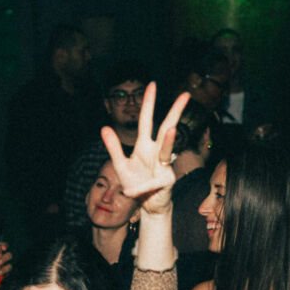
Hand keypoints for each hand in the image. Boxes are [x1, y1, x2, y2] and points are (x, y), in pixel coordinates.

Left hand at [101, 83, 189, 214]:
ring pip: (167, 151)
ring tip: (171, 130)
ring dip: (169, 142)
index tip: (152, 84)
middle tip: (186, 95)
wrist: (147, 205)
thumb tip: (104, 128)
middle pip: (166, 128)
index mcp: (145, 146)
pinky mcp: (165, 182)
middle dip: (176, 112)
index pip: (146, 121)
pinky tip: (128, 192)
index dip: (149, 103)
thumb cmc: (136, 183)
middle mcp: (157, 152)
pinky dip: (138, 189)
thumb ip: (114, 147)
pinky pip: (151, 184)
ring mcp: (164, 166)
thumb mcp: (121, 165)